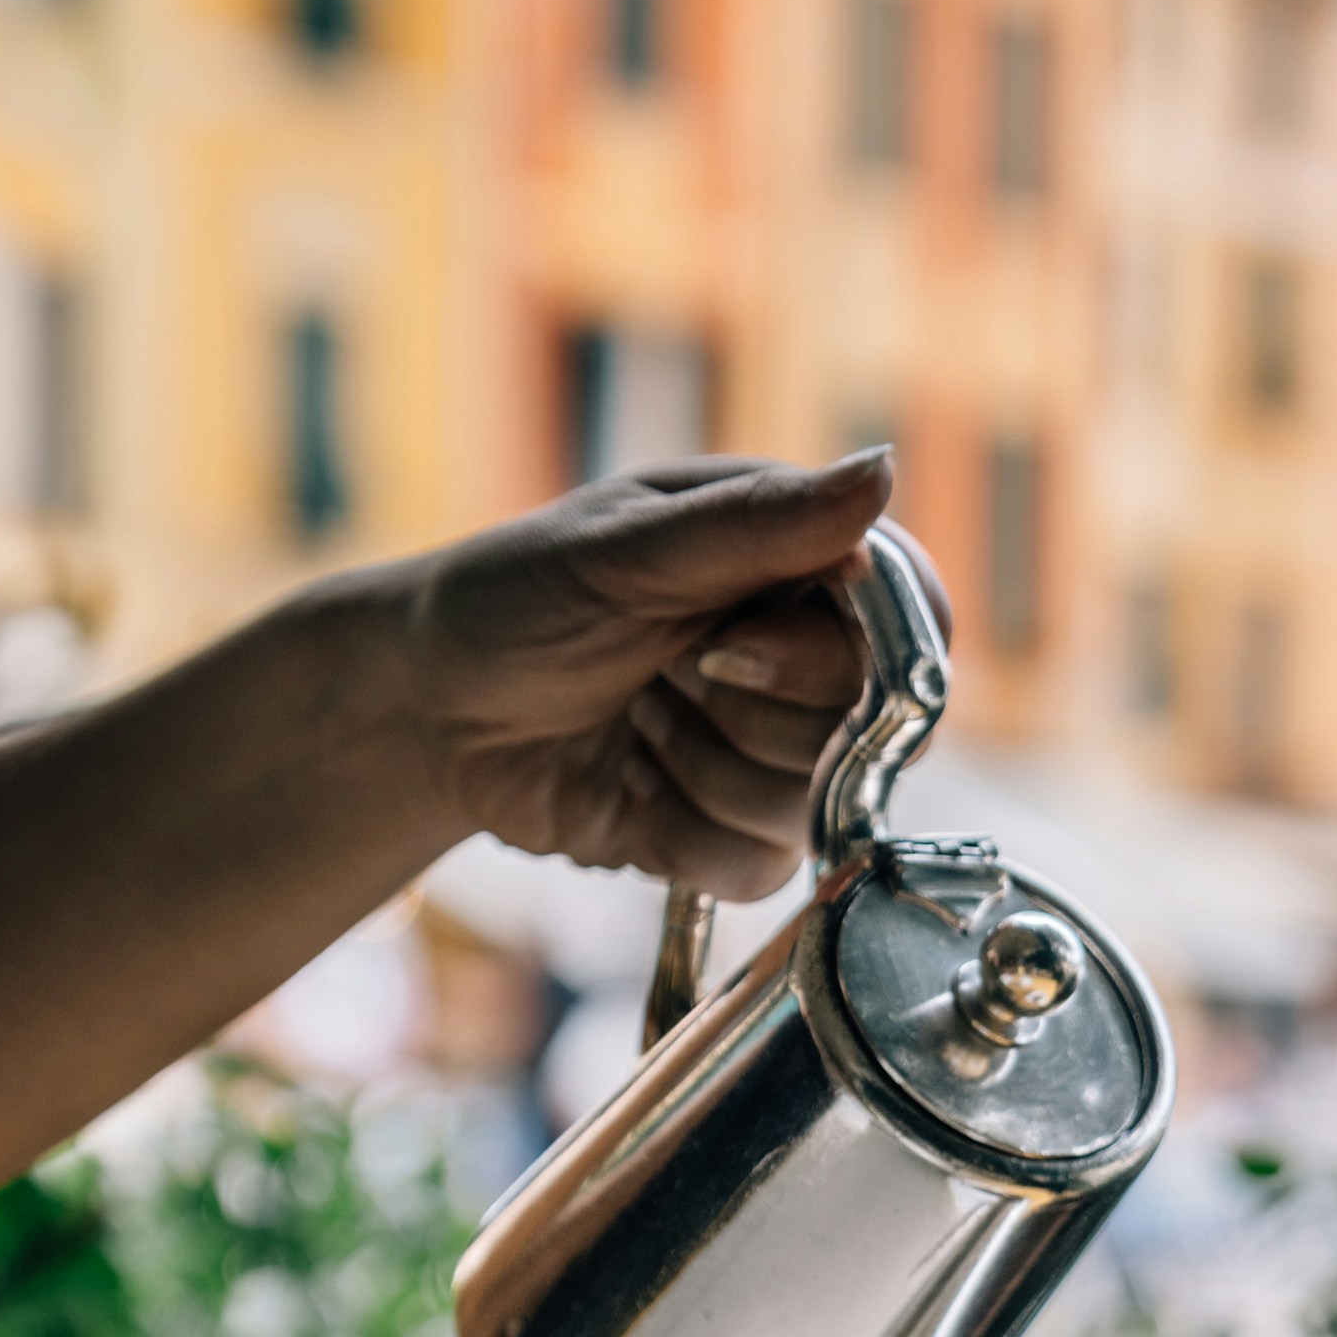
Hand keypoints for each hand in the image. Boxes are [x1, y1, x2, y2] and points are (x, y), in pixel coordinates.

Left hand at [398, 451, 949, 895]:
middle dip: (746, 709)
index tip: (734, 645)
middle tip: (663, 667)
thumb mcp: (627, 548)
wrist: (425, 708)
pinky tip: (629, 781)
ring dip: (698, 766)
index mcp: (800, 562)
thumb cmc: (515, 597)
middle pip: (871, 725)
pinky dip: (680, 832)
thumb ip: (759, 525)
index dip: (849, 652)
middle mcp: (807, 658)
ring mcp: (776, 753)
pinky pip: (759, 867)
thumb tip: (882, 470)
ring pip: (812, 803)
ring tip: (633, 715)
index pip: (911, 617)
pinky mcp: (734, 831)